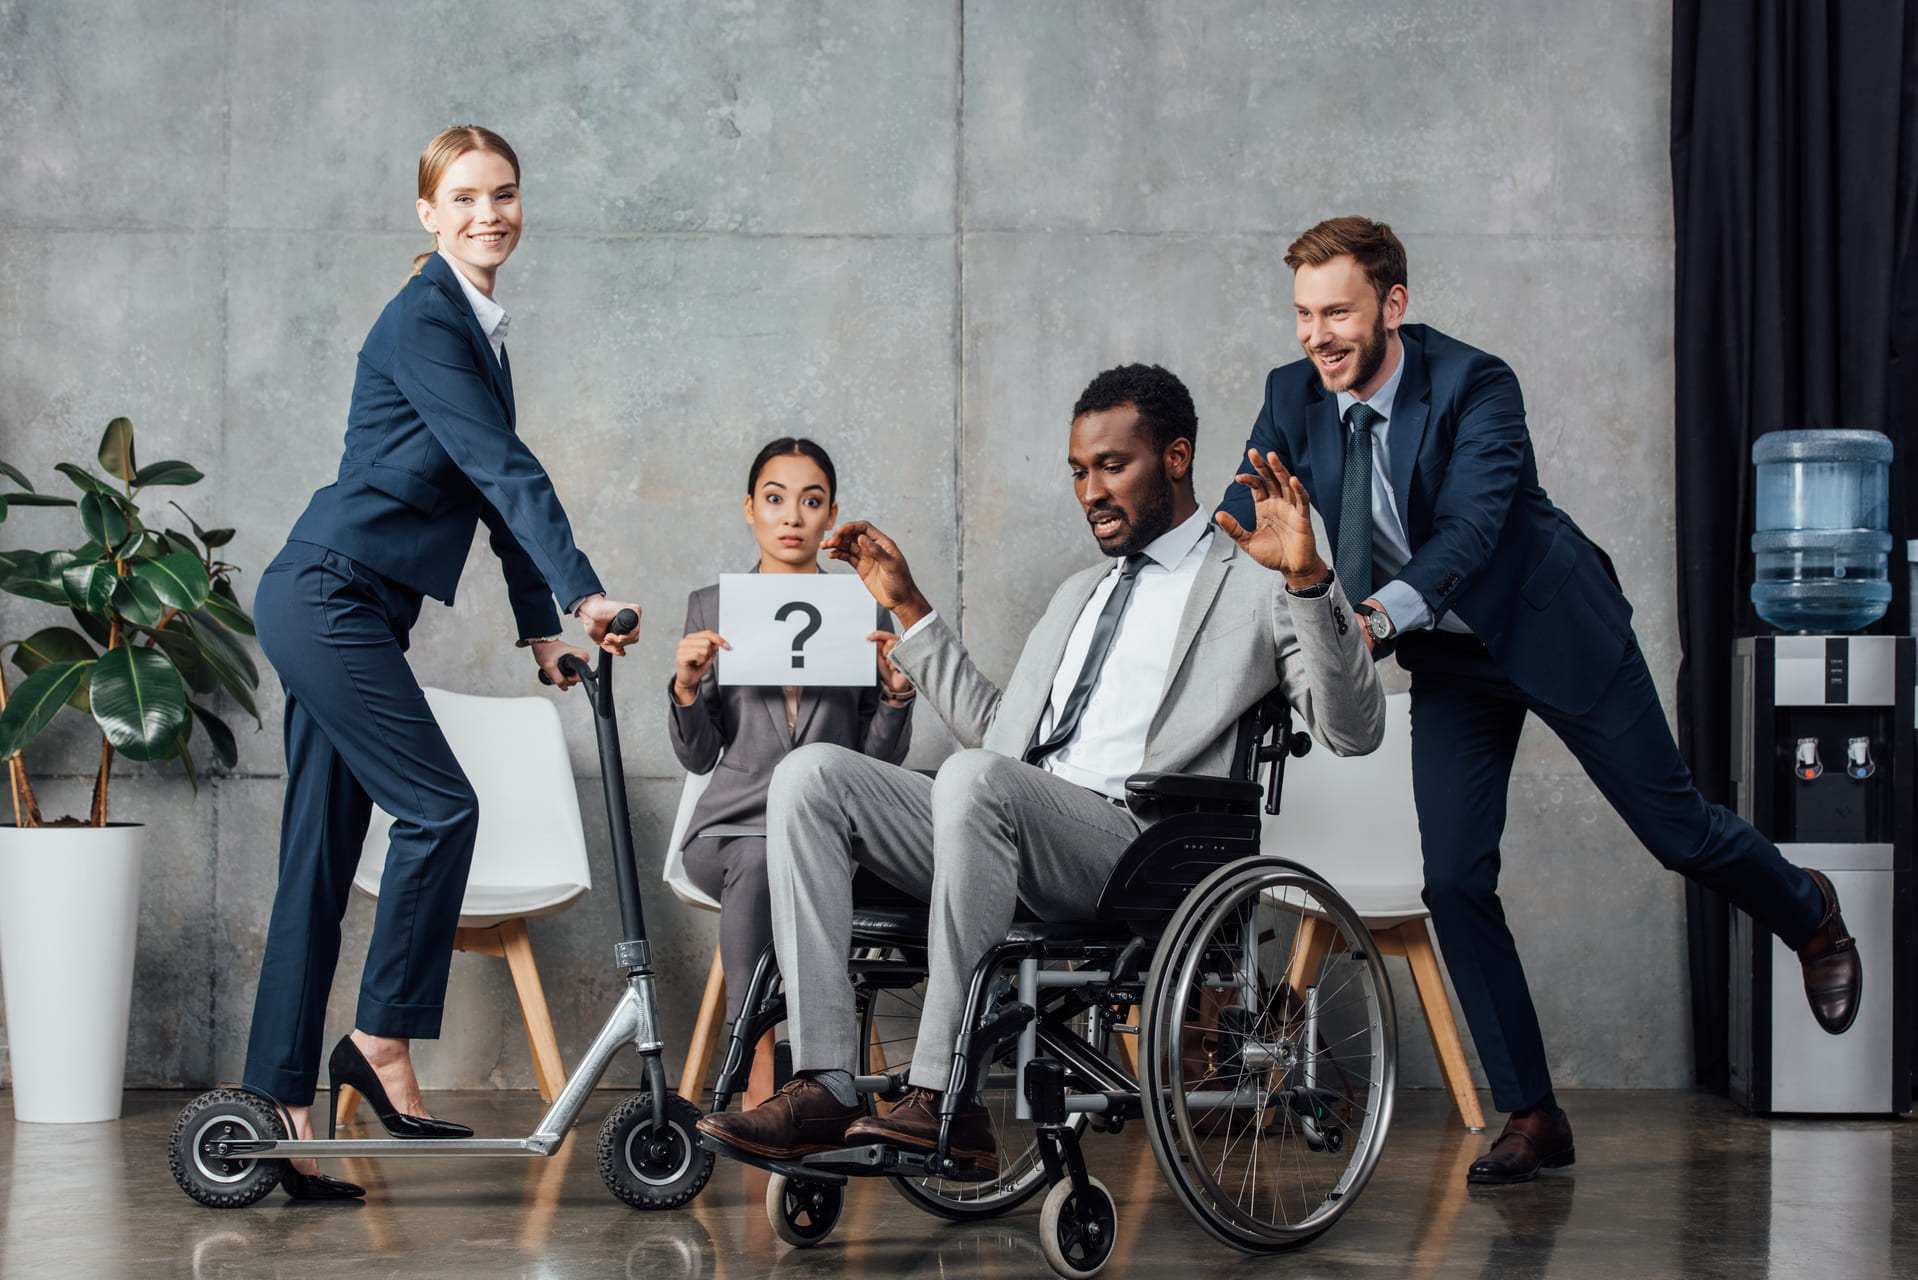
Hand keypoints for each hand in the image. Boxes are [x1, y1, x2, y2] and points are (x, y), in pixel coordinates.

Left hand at [531, 639, 593, 688]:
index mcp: (582, 656)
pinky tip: (553, 671)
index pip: (581, 676)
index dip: (570, 678)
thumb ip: (558, 679)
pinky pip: (567, 679)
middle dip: (562, 678)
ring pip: (570, 680)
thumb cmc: (546, 650)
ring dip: (558, 678)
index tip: (561, 671)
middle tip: (554, 669)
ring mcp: (576, 664)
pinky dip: (558, 678)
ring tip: (552, 669)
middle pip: (575, 680)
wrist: (542, 645)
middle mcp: (581, 660)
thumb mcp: (549, 666)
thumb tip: (564, 687)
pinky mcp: (571, 667)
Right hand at [578, 594, 642, 654]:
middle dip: (619, 644)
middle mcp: (630, 620)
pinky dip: (626, 636)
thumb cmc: (594, 622)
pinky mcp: (635, 609)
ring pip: (635, 635)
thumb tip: (623, 653)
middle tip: (607, 638)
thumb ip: (613, 648)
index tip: (608, 642)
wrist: (588, 611)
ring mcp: (633, 614)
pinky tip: (616, 635)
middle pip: (633, 639)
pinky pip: (636, 628)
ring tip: (608, 636)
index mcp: (625, 626)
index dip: (620, 645)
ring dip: (620, 641)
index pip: (630, 640)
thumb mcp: (602, 641)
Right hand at [673, 630, 729, 704]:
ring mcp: (682, 648)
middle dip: (709, 652)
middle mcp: (685, 641)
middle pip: (707, 641)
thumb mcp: (709, 656)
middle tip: (703, 659)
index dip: (719, 639)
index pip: (707, 633)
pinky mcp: (680, 656)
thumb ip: (713, 647)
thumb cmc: (698, 667)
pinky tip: (696, 664)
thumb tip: (719, 641)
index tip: (727, 646)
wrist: (689, 680)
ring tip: (699, 662)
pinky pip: (697, 655)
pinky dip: (700, 661)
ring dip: (705, 658)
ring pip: (704, 648)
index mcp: (692, 638)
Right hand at [824, 521, 931, 628]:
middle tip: (829, 542)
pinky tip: (832, 555)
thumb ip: (877, 552)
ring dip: (836, 544)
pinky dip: (839, 554)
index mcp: (883, 543)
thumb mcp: (891, 566)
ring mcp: (867, 557)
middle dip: (840, 536)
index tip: (839, 531)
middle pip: (854, 535)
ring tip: (824, 546)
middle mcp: (874, 547)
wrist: (901, 600)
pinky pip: (848, 557)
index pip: (864, 528)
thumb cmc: (901, 582)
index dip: (851, 527)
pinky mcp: (862, 567)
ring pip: (849, 546)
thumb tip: (862, 538)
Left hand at [868, 630, 915, 701]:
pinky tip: (896, 669)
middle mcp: (901, 646)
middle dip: (885, 653)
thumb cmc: (888, 671)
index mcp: (894, 643)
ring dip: (889, 661)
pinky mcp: (909, 660)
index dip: (877, 635)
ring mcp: (906, 652)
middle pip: (889, 642)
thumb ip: (878, 648)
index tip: (868, 637)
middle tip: (886, 661)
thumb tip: (876, 640)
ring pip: (892, 651)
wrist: (894, 684)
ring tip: (892, 666)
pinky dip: (894, 666)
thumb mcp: (879, 658)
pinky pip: (897, 659)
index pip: (886, 635)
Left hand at [1216, 448, 1329, 588]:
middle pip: (1271, 479)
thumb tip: (1218, 514)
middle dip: (1263, 466)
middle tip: (1254, 452)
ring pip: (1286, 484)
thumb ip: (1233, 528)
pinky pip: (1302, 500)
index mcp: (1264, 507)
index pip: (1257, 486)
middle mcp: (1278, 504)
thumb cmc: (1272, 555)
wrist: (1292, 568)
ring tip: (1272, 457)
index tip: (1238, 477)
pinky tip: (1293, 479)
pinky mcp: (1303, 517)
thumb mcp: (1247, 542)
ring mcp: (1291, 508)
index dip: (1249, 479)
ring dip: (1280, 470)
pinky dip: (1298, 489)